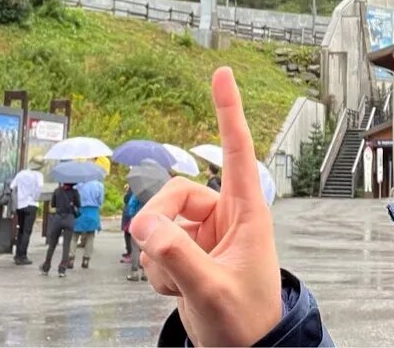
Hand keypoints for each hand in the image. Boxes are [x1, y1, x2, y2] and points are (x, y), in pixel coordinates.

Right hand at [131, 67, 283, 346]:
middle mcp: (227, 216)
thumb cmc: (245, 321)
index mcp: (248, 212)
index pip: (237, 151)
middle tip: (153, 251)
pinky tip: (176, 289)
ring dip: (159, 256)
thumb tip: (145, 226)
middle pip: (175, 193)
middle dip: (158, 223)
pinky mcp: (190, 251)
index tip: (222, 72)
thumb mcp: (210, 290)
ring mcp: (207, 234)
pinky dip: (158, 269)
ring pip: (161, 223)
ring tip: (181, 284)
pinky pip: (157, 246)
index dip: (228, 110)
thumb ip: (177, 257)